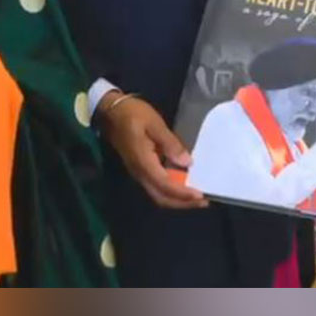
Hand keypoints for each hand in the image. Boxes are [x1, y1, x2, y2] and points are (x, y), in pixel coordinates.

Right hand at [98, 93, 207, 209]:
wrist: (111, 112)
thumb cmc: (133, 114)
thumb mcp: (154, 124)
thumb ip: (170, 143)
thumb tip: (187, 162)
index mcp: (143, 162)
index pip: (165, 185)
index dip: (183, 193)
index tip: (200, 196)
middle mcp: (140, 173)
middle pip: (161, 197)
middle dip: (182, 203)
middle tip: (204, 202)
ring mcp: (138, 172)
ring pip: (158, 194)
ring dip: (177, 199)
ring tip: (197, 197)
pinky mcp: (140, 169)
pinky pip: (156, 186)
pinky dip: (171, 191)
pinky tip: (184, 184)